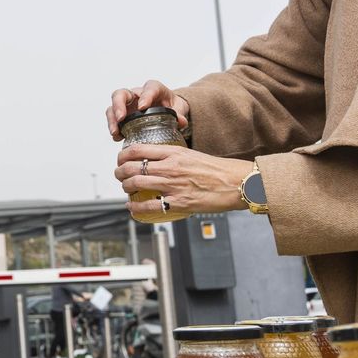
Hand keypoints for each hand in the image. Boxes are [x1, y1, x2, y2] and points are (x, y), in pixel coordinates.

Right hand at [107, 79, 189, 140]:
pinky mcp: (123, 116)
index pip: (149, 88)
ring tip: (115, 132)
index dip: (145, 96)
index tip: (143, 107)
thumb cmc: (172, 106)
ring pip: (112, 107)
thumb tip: (180, 121)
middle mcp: (136, 95)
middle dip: (118, 105)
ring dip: (112, 120)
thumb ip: (179, 114)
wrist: (168, 110)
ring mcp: (127, 105)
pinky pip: (113, 120)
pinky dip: (114, 129)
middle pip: (121, 93)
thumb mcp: (179, 108)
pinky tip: (118, 137)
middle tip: (121, 118)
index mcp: (153, 89)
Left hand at [115, 144, 249, 218]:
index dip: (123, 155)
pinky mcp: (179, 203)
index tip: (121, 159)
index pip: (138, 149)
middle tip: (119, 175)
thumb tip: (157, 161)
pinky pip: (148, 206)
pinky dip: (135, 208)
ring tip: (125, 188)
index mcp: (174, 153)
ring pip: (136, 184)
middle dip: (119, 172)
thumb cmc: (219, 170)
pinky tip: (132, 207)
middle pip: (132, 167)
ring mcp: (173, 185)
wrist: (238, 183)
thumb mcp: (192, 155)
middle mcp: (170, 167)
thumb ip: (173, 157)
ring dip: (125, 187)